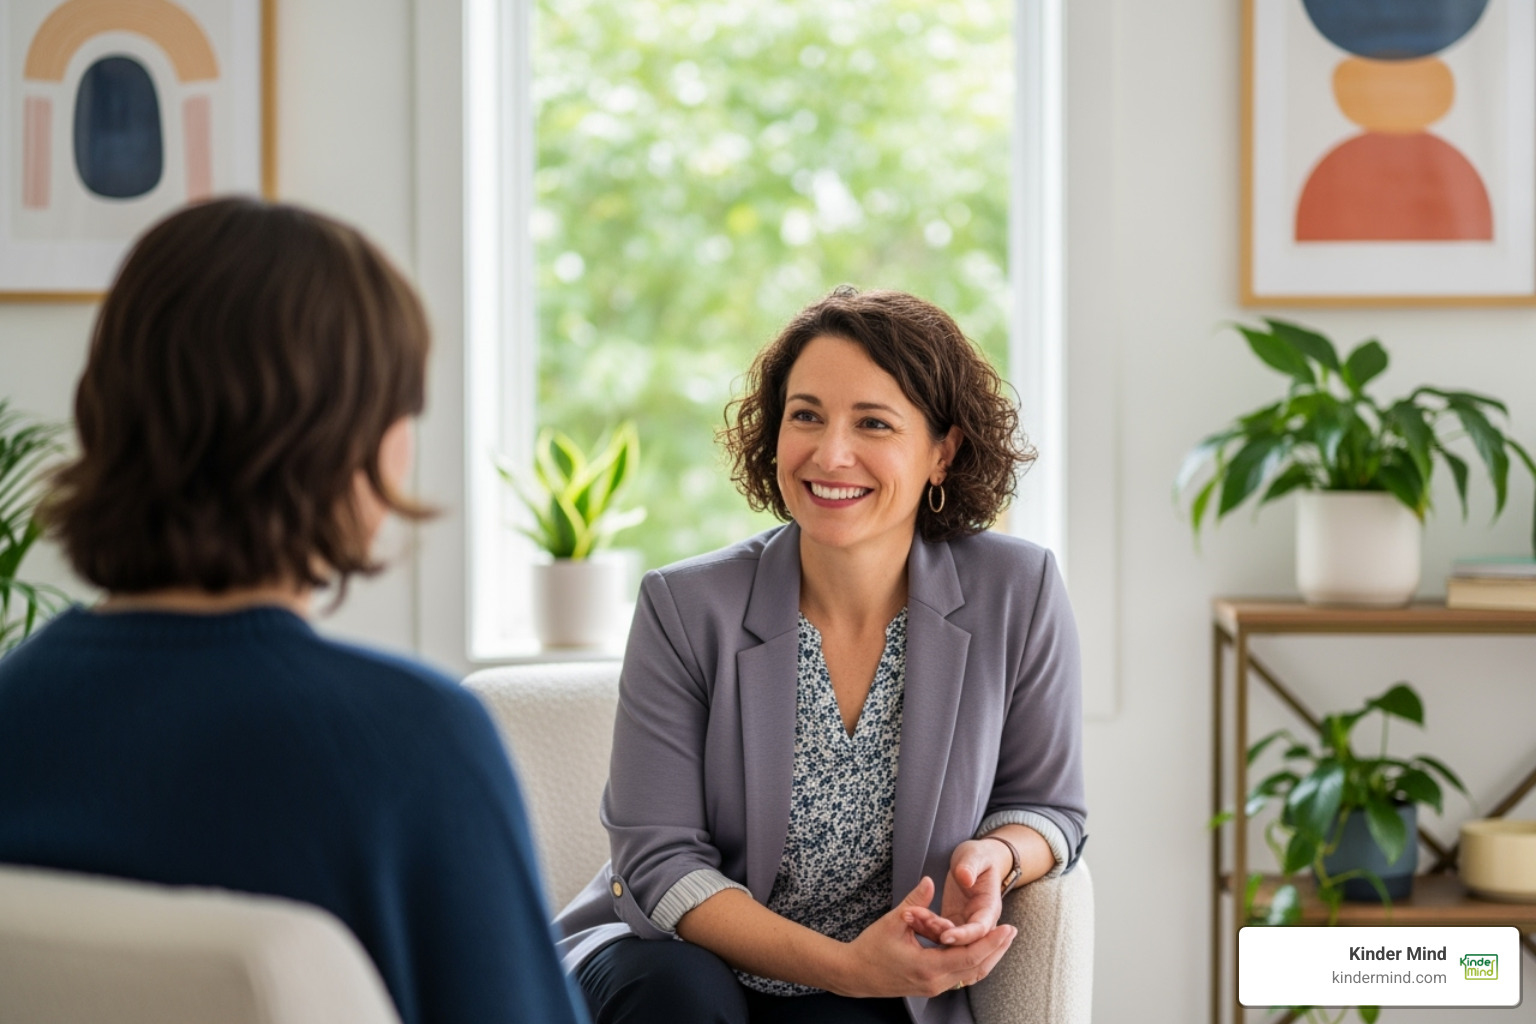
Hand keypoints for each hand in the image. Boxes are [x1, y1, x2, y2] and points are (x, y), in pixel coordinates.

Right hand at [837, 876, 1015, 998]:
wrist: (854, 974)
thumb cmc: (871, 948)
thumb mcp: (893, 922)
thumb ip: (916, 901)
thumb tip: (930, 880)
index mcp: (928, 967)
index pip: (970, 956)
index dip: (990, 942)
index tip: (1007, 928)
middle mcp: (935, 982)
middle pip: (976, 969)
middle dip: (996, 950)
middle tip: (1012, 931)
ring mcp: (933, 987)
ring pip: (971, 975)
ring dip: (988, 958)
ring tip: (1002, 940)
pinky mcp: (931, 986)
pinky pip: (961, 976)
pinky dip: (974, 962)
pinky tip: (981, 949)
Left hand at [904, 839, 1007, 947]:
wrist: (975, 860)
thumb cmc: (978, 857)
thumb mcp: (975, 857)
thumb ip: (971, 867)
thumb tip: (965, 878)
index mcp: (989, 909)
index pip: (980, 929)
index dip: (964, 935)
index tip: (945, 936)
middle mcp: (977, 921)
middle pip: (961, 939)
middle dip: (940, 932)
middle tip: (919, 922)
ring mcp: (963, 923)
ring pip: (945, 934)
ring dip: (927, 928)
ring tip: (907, 914)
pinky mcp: (949, 921)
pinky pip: (936, 928)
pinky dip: (922, 924)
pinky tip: (906, 915)